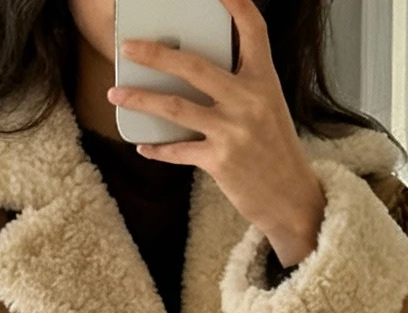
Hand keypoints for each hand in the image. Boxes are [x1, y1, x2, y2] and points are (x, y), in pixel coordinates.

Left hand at [108, 0, 326, 268]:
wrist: (291, 197)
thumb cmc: (275, 149)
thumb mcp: (268, 106)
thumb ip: (240, 85)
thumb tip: (196, 71)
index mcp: (264, 80)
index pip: (253, 30)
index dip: (236, 3)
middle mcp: (248, 101)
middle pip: (194, 66)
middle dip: (156, 54)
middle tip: (128, 46)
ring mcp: (233, 131)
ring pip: (176, 108)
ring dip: (141, 100)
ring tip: (115, 93)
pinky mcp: (220, 161)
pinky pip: (178, 151)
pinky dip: (158, 149)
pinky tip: (143, 146)